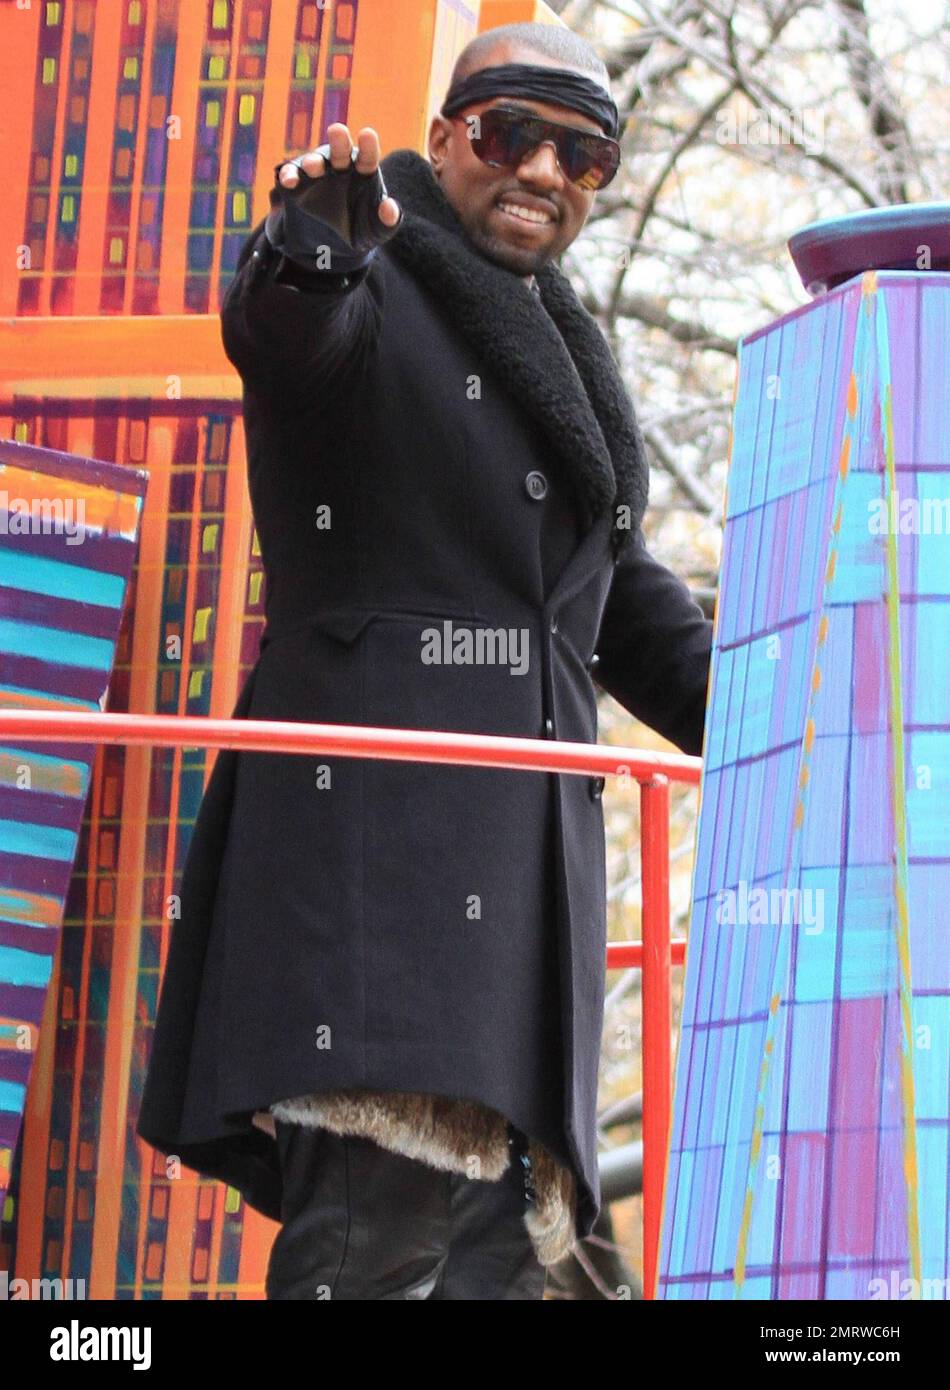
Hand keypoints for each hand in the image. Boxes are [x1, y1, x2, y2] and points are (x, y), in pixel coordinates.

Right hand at [269, 124, 400, 273]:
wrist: (329, 243)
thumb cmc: (359, 228)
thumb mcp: (375, 231)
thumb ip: (386, 221)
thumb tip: (390, 210)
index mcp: (363, 172)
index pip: (368, 157)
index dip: (368, 146)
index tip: (368, 134)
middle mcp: (340, 166)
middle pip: (341, 151)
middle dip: (339, 142)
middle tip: (338, 130)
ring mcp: (317, 173)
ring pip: (315, 162)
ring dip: (313, 162)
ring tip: (313, 166)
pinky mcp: (297, 184)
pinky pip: (292, 175)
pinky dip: (289, 175)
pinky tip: (288, 180)